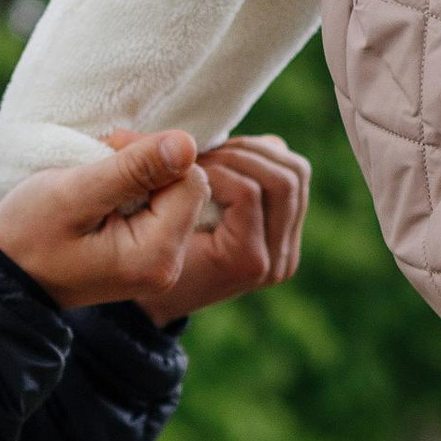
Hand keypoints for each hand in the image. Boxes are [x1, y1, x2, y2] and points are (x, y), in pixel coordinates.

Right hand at [0, 128, 208, 311]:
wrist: (6, 274)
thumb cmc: (29, 235)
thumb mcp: (75, 193)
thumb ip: (133, 169)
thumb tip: (189, 144)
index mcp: (156, 255)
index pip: (190, 180)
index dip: (154, 155)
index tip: (108, 153)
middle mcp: (168, 266)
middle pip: (187, 188)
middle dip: (149, 165)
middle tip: (100, 165)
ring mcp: (161, 265)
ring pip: (175, 195)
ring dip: (140, 176)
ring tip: (96, 181)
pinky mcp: (150, 258)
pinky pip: (161, 210)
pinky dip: (135, 192)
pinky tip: (104, 196)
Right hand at [109, 126, 309, 312]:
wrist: (155, 298)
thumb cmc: (144, 258)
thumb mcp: (157, 222)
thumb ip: (173, 182)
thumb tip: (186, 142)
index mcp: (248, 261)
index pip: (248, 191)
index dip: (214, 167)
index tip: (183, 165)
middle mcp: (277, 261)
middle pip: (285, 179)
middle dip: (241, 153)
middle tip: (203, 153)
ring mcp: (287, 249)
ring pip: (296, 173)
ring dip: (256, 152)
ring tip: (216, 154)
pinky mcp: (288, 235)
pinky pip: (294, 180)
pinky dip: (264, 159)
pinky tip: (230, 160)